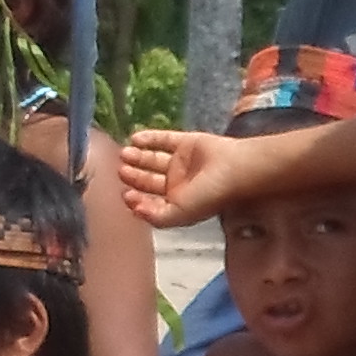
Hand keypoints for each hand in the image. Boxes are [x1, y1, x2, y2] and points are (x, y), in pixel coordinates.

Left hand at [117, 129, 241, 228]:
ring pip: (153, 159)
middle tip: (120, 171)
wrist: (235, 169)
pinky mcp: (186, 143)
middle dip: (133, 177)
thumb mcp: (181, 214)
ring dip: (138, 157)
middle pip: (149, 180)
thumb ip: (157, 217)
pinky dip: (148, 138)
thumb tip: (134, 212)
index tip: (124, 194)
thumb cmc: (211, 195)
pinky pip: (163, 139)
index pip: (151, 200)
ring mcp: (182, 162)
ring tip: (124, 154)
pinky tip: (134, 139)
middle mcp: (179, 183)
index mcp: (178, 202)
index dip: (136, 199)